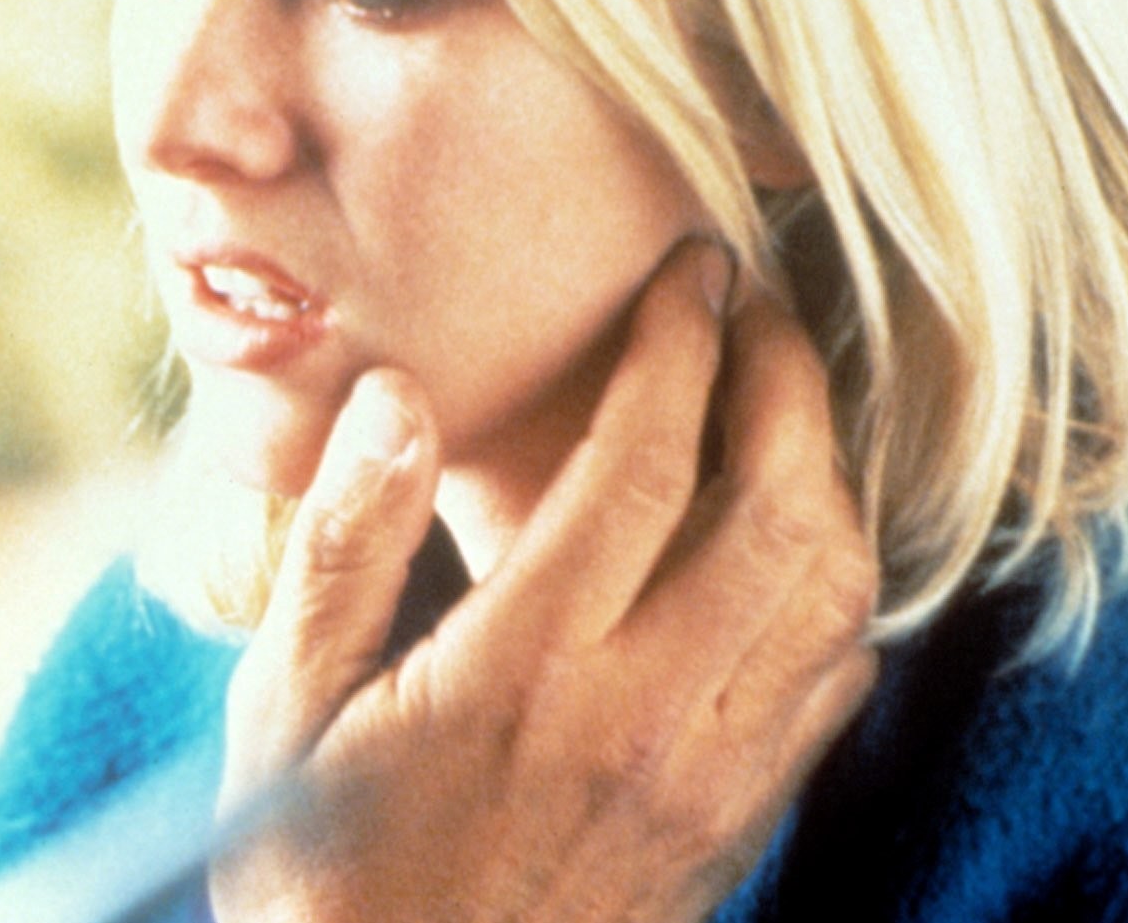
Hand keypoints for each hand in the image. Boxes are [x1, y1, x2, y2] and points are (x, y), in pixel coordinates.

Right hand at [211, 234, 876, 922]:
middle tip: (759, 306)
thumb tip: (397, 398)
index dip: (680, 344)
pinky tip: (795, 536)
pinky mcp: (740, 821)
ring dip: (830, 472)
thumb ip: (343, 549)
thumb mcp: (286, 711)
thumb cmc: (324, 876)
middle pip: (781, 510)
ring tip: (786, 399)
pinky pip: (837, 678)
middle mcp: (642, 716)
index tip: (690, 266)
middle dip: (788, 380)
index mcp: (522, 673)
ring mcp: (710, 776)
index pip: (645, 466)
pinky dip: (841, 579)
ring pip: (833, 591)